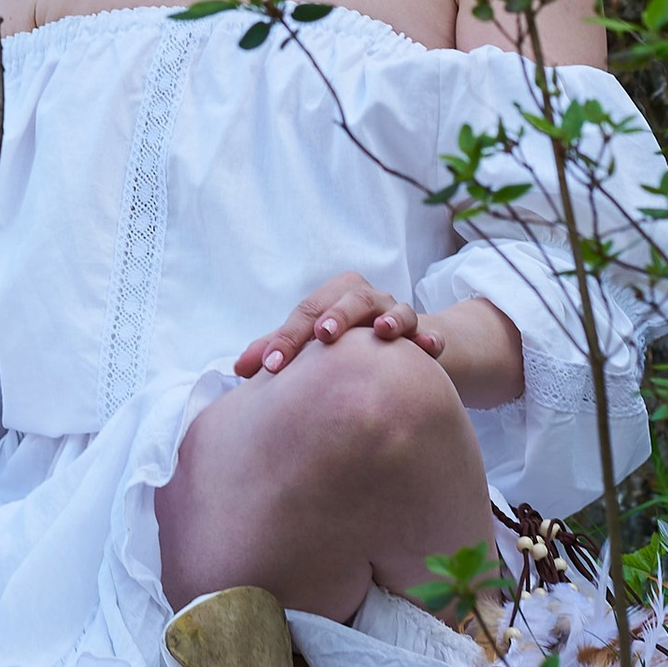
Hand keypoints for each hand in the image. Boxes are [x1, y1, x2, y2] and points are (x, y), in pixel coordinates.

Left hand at [234, 275, 445, 379]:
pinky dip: (430, 338)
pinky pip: (430, 334)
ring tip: (382, 332)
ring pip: (396, 309)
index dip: (285, 338)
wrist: (401, 349)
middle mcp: (367, 300)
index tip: (269, 368)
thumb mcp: (311, 344)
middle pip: (351, 299)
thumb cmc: (345, 345)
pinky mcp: (425, 335)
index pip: (306, 312)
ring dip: (389, 319)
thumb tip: (237, 369)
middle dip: (336, 316)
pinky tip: (429, 348)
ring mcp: (398, 315)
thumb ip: (277, 350)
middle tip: (323, 335)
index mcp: (335, 297)